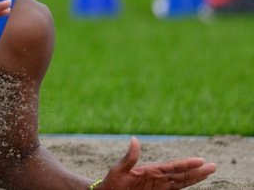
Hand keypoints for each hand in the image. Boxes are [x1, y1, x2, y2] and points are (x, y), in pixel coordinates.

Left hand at [97, 137, 216, 188]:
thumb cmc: (112, 182)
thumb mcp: (119, 169)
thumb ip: (130, 157)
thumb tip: (135, 139)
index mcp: (150, 170)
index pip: (173, 166)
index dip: (187, 164)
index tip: (201, 161)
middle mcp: (157, 177)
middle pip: (181, 174)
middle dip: (197, 171)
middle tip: (213, 166)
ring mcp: (158, 186)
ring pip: (181, 182)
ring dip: (194, 178)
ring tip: (208, 173)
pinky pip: (175, 189)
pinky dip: (185, 186)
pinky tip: (193, 183)